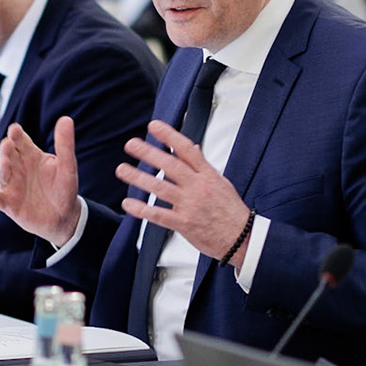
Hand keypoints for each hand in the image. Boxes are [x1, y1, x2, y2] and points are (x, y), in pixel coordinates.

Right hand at [0, 117, 81, 245]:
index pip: (20, 140)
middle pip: (6, 154)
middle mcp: (18, 168)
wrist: (64, 217)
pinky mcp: (9, 204)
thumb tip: (66, 119)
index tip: (15, 130)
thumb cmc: (64, 188)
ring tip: (4, 165)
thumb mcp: (67, 166)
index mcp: (30, 155)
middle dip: (5, 150)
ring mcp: (12, 185)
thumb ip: (65, 144)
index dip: (16, 134)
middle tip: (8, 145)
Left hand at [118, 120, 251, 267]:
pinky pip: (159, 215)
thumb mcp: (221, 182)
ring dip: (139, 178)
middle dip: (149, 153)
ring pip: (161, 188)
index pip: (187, 150)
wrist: (242, 239)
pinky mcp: (184, 223)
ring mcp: (190, 205)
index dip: (169, 136)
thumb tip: (192, 148)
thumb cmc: (231, 211)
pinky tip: (128, 203)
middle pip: (170, 165)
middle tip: (131, 144)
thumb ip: (203, 166)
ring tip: (123, 169)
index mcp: (208, 175)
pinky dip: (142, 210)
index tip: (154, 126)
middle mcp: (198, 187)